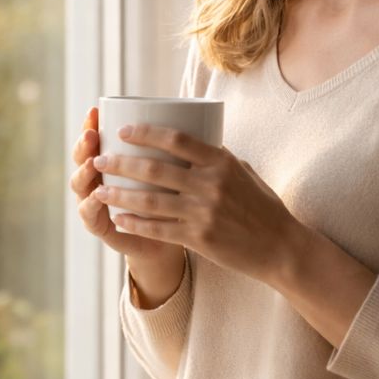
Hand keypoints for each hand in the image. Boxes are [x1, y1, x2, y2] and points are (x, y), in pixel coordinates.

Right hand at [70, 107, 185, 267]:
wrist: (170, 240)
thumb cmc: (171, 198)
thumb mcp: (171, 170)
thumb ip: (169, 148)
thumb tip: (186, 110)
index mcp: (111, 163)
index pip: (94, 139)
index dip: (90, 124)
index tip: (95, 110)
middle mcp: (98, 181)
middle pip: (81, 159)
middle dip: (83, 146)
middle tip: (92, 135)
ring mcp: (96, 204)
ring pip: (80, 186)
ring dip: (83, 173)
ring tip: (92, 163)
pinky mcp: (102, 228)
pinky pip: (91, 217)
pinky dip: (91, 207)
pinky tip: (96, 197)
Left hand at [91, 122, 297, 283]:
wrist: (280, 247)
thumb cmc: (262, 206)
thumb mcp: (244, 172)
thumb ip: (216, 159)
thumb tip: (189, 143)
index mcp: (221, 162)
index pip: (177, 140)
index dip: (146, 133)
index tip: (122, 131)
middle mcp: (211, 184)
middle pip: (155, 169)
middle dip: (121, 163)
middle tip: (99, 160)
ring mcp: (204, 212)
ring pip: (150, 200)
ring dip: (120, 194)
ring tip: (99, 190)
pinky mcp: (199, 238)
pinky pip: (158, 229)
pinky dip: (134, 223)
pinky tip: (118, 218)